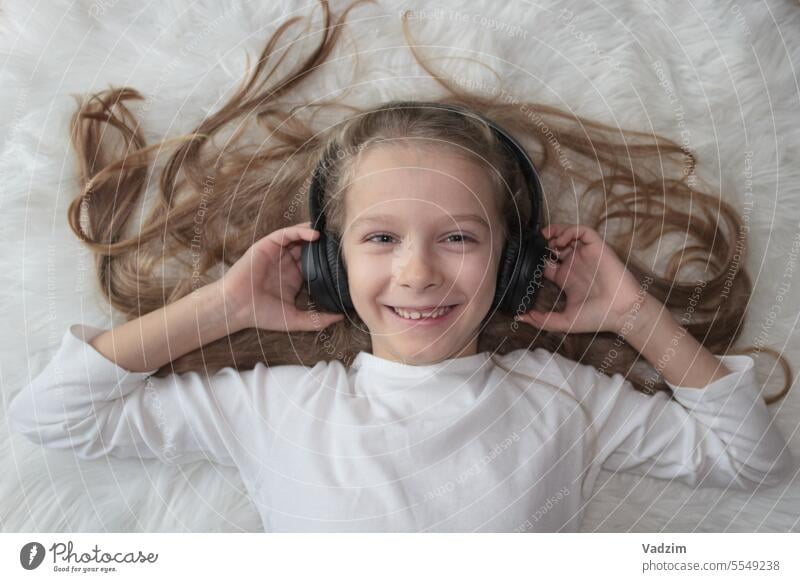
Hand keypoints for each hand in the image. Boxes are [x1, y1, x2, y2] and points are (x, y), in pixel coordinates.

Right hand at [219, 221, 344, 331]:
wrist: (237, 308)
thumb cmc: (262, 314)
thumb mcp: (295, 319)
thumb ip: (317, 319)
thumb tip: (340, 318)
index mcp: (294, 278)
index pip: (315, 264)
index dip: (328, 261)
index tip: (345, 260)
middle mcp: (286, 264)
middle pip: (309, 248)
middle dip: (324, 244)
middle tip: (342, 242)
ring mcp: (277, 253)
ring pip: (299, 237)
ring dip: (314, 234)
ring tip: (331, 234)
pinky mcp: (267, 245)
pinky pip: (286, 233)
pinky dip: (300, 231)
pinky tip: (314, 235)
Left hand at [514, 224, 645, 333]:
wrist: (621, 312)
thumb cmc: (596, 317)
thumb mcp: (564, 322)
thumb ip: (542, 320)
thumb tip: (520, 317)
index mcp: (565, 278)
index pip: (546, 263)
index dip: (535, 258)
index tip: (525, 259)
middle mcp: (574, 264)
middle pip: (554, 245)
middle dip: (543, 241)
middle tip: (533, 243)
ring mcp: (585, 255)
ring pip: (568, 234)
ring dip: (555, 231)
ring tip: (545, 237)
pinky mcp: (597, 248)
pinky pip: (583, 231)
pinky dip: (570, 230)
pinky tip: (560, 241)